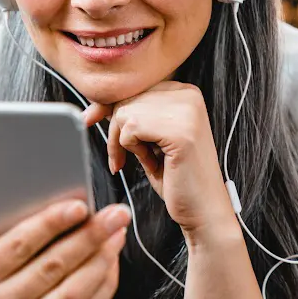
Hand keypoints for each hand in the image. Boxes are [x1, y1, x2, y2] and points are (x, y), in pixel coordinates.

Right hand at [0, 180, 130, 298]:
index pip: (19, 245)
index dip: (51, 223)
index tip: (80, 205)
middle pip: (52, 266)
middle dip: (89, 236)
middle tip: (115, 213)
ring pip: (72, 292)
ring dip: (101, 260)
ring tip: (117, 233)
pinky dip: (103, 286)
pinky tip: (111, 262)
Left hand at [83, 82, 238, 245]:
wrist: (204, 210)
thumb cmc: (176, 177)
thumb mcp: (149, 138)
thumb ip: (130, 115)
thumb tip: (95, 107)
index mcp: (184, 92)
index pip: (134, 87)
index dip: (113, 109)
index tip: (94, 121)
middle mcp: (187, 95)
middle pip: (127, 99)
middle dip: (118, 132)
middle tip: (129, 158)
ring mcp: (186, 110)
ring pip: (124, 113)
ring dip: (126, 143)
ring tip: (149, 159)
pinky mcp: (180, 130)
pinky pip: (131, 129)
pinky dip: (132, 150)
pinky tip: (153, 163)